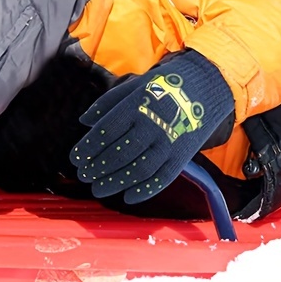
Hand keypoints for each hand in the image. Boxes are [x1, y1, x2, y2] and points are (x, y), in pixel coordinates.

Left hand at [70, 49, 233, 203]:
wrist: (205, 86)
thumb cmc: (162, 86)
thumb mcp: (134, 85)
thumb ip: (107, 103)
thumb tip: (84, 121)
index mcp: (137, 104)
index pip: (107, 130)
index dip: (89, 147)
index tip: (75, 158)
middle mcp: (152, 124)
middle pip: (120, 153)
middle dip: (98, 167)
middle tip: (83, 175)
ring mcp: (169, 142)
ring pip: (138, 170)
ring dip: (115, 182)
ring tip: (97, 189)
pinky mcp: (183, 156)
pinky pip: (162, 178)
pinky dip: (144, 190)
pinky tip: (127, 196)